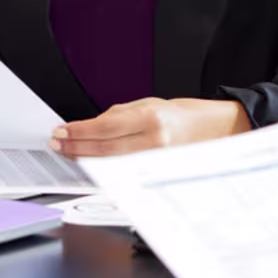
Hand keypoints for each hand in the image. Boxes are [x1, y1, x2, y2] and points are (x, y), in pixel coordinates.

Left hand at [51, 97, 250, 157]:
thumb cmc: (188, 115)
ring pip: (112, 163)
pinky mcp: (158, 173)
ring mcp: (157, 161)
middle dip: (77, 147)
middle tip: (58, 144)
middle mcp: (153, 142)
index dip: (79, 131)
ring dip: (88, 157)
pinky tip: (94, 163)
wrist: (219, 131)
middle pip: (104, 148)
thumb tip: (94, 126)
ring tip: (70, 152)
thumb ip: (121, 115)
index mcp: (150, 118)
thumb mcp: (152, 104)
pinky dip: (107, 166)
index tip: (61, 131)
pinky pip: (126, 170)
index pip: (104, 128)